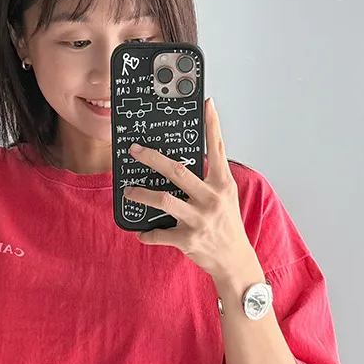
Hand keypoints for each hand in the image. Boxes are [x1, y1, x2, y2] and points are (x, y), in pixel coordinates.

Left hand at [123, 97, 252, 282]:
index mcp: (222, 184)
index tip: (206, 103)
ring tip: (129, 191)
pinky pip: (160, 234)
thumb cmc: (227, 225)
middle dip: (152, 158)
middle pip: (177, 171)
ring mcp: (199, 219)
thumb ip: (211, 176)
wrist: (235, 260)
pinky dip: (147, 234)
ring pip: (163, 201)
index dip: (212, 124)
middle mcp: (211, 199)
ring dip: (141, 195)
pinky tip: (141, 232)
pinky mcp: (188, 239)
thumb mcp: (226, 195)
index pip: (217, 148)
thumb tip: (190, 157)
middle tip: (134, 150)